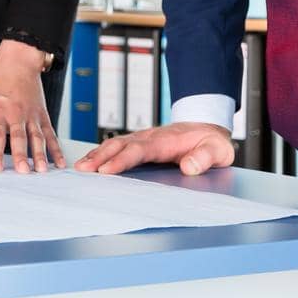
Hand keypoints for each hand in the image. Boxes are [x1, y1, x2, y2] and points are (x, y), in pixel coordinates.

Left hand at [0, 40, 62, 172]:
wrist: (18, 62)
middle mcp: (15, 113)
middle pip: (18, 136)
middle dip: (20, 154)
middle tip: (23, 171)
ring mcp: (31, 115)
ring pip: (37, 137)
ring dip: (40, 154)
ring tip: (41, 170)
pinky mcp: (43, 116)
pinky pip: (51, 134)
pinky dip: (56, 149)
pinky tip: (59, 162)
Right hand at [74, 121, 233, 175]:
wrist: (207, 127)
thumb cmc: (211, 142)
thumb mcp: (218, 150)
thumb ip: (204, 158)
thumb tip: (188, 167)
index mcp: (165, 141)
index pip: (139, 150)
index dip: (121, 160)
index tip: (105, 170)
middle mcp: (149, 137)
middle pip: (120, 145)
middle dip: (100, 157)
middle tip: (82, 169)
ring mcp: (142, 139)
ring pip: (114, 144)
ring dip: (96, 155)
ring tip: (79, 167)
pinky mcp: (139, 144)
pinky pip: (117, 147)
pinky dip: (101, 153)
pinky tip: (90, 162)